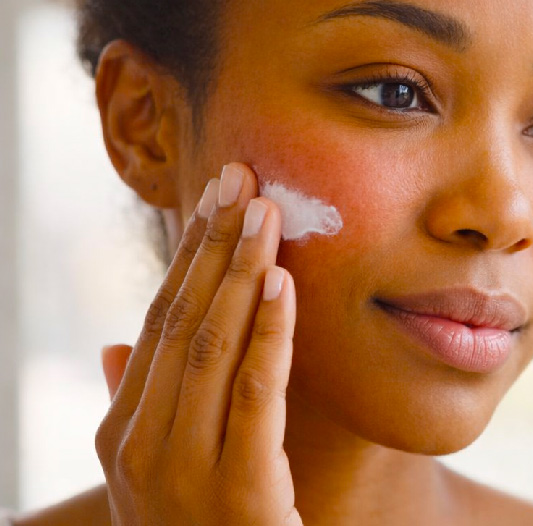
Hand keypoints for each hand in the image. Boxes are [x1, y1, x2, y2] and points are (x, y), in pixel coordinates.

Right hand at [94, 163, 302, 525]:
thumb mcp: (162, 474)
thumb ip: (138, 406)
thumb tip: (116, 344)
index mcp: (123, 431)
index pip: (158, 322)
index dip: (188, 256)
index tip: (214, 197)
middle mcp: (142, 444)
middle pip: (182, 321)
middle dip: (212, 245)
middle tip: (242, 177)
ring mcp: (185, 470)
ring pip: (212, 347)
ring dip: (240, 271)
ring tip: (264, 209)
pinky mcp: (241, 489)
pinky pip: (255, 394)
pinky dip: (268, 333)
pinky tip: (283, 282)